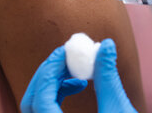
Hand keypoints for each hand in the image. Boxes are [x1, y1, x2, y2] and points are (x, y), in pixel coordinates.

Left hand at [21, 39, 136, 112]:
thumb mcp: (119, 111)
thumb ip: (108, 77)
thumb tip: (106, 45)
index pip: (40, 101)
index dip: (49, 72)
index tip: (64, 51)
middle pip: (31, 103)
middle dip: (47, 75)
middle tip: (66, 56)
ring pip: (37, 107)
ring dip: (52, 83)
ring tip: (76, 71)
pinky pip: (46, 112)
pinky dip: (56, 95)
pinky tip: (77, 84)